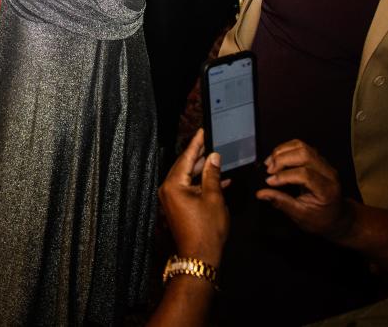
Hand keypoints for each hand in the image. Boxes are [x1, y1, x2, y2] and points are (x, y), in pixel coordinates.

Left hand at [158, 129, 228, 265]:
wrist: (200, 256)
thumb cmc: (207, 230)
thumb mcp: (214, 198)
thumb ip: (212, 174)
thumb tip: (213, 157)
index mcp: (173, 185)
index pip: (186, 157)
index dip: (196, 143)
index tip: (202, 131)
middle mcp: (168, 190)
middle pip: (185, 166)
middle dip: (200, 155)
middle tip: (211, 142)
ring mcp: (172, 199)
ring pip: (189, 177)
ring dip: (203, 170)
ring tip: (218, 159)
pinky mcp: (178, 207)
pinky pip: (190, 189)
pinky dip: (202, 184)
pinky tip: (219, 180)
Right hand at [256, 140, 353, 240]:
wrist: (336, 216)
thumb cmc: (320, 219)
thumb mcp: (300, 216)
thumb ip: (281, 202)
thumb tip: (261, 193)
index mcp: (327, 189)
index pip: (305, 174)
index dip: (284, 176)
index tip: (269, 182)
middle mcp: (329, 173)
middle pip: (304, 154)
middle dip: (282, 160)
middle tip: (268, 171)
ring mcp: (325, 164)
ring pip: (302, 146)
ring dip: (282, 152)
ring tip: (270, 163)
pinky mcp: (318, 159)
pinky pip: (301, 146)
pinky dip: (285, 149)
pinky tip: (276, 159)